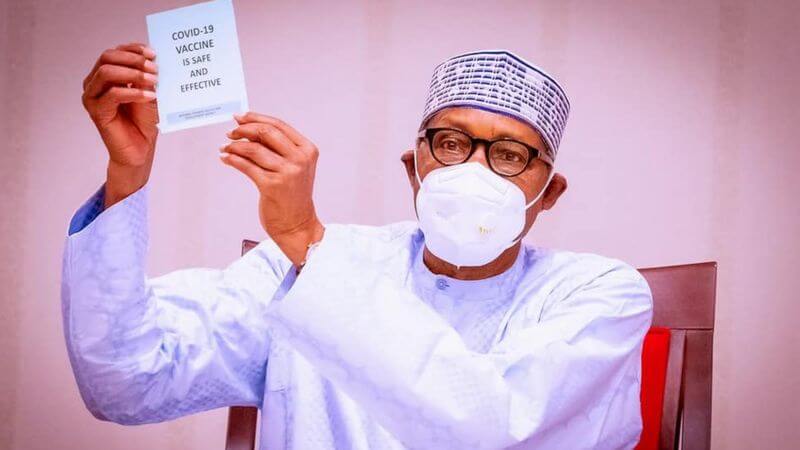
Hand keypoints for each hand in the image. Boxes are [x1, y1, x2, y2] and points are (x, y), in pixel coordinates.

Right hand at [81, 42, 158, 207]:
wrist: (140, 149)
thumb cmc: (143, 121)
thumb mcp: (148, 93)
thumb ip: (145, 77)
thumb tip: (150, 59)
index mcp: (105, 75)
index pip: (115, 52)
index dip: (133, 49)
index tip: (153, 53)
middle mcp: (94, 83)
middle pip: (107, 57)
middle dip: (133, 59)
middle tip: (154, 67)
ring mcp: (92, 96)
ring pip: (106, 72)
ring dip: (132, 73)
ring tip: (153, 80)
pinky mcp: (96, 111)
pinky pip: (112, 94)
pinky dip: (133, 92)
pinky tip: (150, 96)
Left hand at [220, 112, 323, 265]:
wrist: (297, 225)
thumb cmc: (292, 195)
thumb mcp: (294, 167)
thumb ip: (278, 148)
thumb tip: (249, 129)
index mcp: (307, 150)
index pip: (279, 125)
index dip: (256, 118)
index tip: (240, 117)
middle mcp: (300, 159)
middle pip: (266, 132)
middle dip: (244, 129)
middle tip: (230, 132)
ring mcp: (287, 172)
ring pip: (253, 149)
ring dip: (234, 146)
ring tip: (225, 147)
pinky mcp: (272, 185)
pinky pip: (246, 166)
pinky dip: (232, 159)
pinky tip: (226, 158)